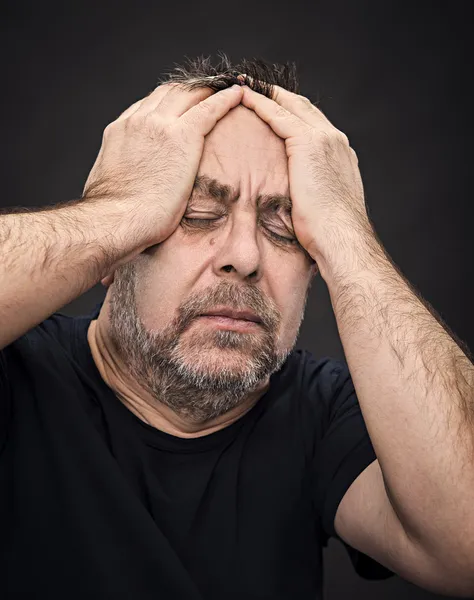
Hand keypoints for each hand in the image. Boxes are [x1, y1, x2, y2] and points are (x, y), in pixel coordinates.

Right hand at [82, 81, 243, 281]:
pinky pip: (209, 108)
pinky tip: (238, 93)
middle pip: (168, 93)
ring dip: (207, 89)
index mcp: (120, 132)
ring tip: (225, 88)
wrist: (116, 220)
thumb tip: (128, 186)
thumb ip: (123, 175)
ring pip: (189, 94)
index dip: (167, 104)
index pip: (148, 107)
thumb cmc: (113, 217)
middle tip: (207, 92)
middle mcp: (139, 120)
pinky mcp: (183, 136)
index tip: (180, 108)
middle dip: (189, 90)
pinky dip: (225, 98)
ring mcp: (161, 125)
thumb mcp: (110, 185)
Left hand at [239, 81, 374, 267]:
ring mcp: (324, 139)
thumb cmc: (329, 233)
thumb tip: (294, 201)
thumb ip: (311, 191)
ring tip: (244, 86)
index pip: (312, 123)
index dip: (291, 112)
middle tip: (254, 87)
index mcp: (339, 155)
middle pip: (302, 107)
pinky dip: (260, 104)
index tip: (273, 107)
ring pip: (290, 105)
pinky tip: (244, 97)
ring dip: (266, 94)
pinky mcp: (309, 143)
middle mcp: (335, 140)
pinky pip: (279, 116)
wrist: (341, 237)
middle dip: (278, 95)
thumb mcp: (322, 206)